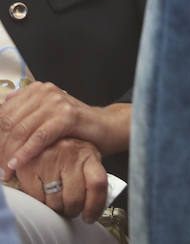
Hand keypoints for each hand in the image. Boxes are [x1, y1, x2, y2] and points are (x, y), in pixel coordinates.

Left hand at [0, 85, 128, 178]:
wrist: (106, 128)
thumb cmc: (75, 127)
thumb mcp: (46, 118)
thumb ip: (24, 115)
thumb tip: (2, 109)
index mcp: (37, 90)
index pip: (3, 114)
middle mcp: (46, 92)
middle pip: (8, 122)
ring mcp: (58, 102)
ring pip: (21, 130)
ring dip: (9, 154)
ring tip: (5, 171)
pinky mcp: (68, 115)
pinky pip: (39, 137)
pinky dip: (25, 153)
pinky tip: (16, 165)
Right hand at [8, 138, 106, 222]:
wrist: (47, 129)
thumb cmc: (71, 150)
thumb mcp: (88, 156)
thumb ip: (91, 175)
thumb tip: (95, 204)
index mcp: (89, 155)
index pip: (98, 184)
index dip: (95, 206)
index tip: (90, 216)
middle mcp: (70, 156)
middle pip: (75, 198)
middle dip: (73, 210)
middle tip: (71, 210)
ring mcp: (49, 160)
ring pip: (55, 201)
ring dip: (57, 209)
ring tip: (58, 204)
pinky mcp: (30, 167)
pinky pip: (36, 197)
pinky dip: (41, 203)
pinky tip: (44, 197)